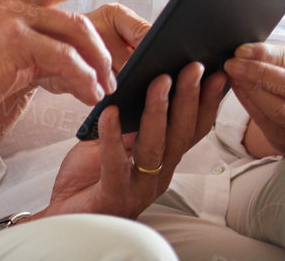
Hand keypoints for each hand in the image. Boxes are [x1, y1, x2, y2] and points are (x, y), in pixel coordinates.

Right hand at [0, 0, 161, 125]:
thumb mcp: (2, 37)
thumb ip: (34, 25)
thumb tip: (77, 34)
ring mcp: (8, 13)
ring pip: (76, 25)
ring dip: (101, 58)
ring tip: (109, 83)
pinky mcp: (11, 40)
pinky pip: (64, 56)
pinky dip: (83, 77)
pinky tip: (90, 94)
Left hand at [46, 62, 226, 218]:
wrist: (68, 217)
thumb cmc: (91, 177)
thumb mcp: (115, 142)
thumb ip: (131, 121)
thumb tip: (142, 82)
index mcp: (163, 160)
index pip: (192, 129)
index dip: (206, 102)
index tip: (216, 73)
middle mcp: (159, 174)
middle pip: (181, 133)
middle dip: (188, 97)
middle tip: (193, 67)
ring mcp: (139, 187)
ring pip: (156, 147)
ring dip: (158, 111)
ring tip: (158, 81)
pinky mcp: (113, 196)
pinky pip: (115, 165)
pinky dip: (113, 137)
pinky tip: (109, 111)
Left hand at [227, 43, 284, 154]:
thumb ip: (280, 60)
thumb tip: (245, 50)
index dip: (266, 54)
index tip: (242, 50)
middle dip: (257, 71)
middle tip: (232, 63)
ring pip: (278, 107)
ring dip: (251, 89)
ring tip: (233, 75)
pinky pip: (264, 119)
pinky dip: (247, 102)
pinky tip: (237, 89)